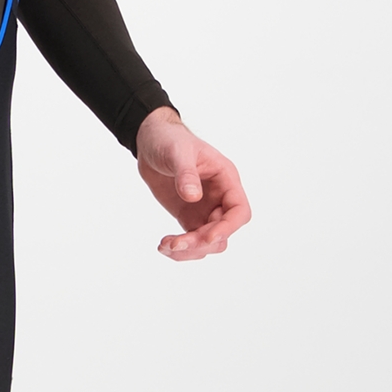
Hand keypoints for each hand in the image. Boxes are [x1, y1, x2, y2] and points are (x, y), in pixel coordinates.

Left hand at [134, 108, 250, 259]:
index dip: (228, 227)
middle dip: (201, 242)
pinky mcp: (189, 218)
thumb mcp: (178, 152)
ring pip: (208, 243)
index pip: (239, 211)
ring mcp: (205, 210)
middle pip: (222, 232)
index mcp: (226, 180)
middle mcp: (219, 198)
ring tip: (165, 246)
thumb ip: (186, 173)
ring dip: (189, 250)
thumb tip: (193, 196)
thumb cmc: (170, 140)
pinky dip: (179, 249)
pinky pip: (192, 241)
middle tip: (175, 243)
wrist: (151, 143)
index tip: (207, 236)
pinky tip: (163, 246)